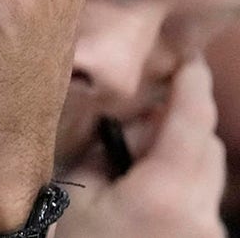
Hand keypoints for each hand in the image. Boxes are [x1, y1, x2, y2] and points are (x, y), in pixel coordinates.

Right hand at [56, 59, 226, 236]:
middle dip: (179, 124)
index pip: (192, 121)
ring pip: (206, 177)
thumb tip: (125, 120)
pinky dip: (180, 187)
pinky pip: (201, 205)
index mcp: (167, 194)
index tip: (190, 61)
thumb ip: (104, 148)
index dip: (192, 85)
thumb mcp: (73, 189)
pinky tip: (142, 194)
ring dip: (180, 158)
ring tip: (132, 165)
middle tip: (137, 120)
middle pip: (207, 147)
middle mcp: (202, 218)